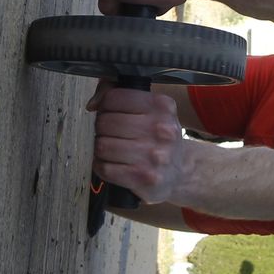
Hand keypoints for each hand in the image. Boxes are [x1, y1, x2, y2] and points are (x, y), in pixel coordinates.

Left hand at [86, 83, 185, 202]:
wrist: (180, 172)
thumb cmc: (159, 138)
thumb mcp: (152, 109)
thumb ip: (119, 95)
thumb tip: (93, 104)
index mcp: (162, 107)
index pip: (114, 97)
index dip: (105, 105)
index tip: (109, 112)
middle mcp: (161, 130)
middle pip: (105, 122)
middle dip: (101, 127)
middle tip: (110, 132)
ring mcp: (153, 156)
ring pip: (102, 145)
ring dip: (101, 148)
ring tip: (112, 148)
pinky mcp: (143, 178)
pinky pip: (105, 168)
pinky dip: (102, 165)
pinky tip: (112, 163)